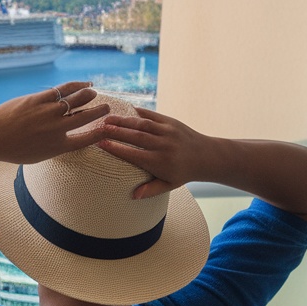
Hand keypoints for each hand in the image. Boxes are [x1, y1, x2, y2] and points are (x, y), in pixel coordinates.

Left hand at [0, 81, 110, 164]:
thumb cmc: (11, 150)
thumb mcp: (38, 156)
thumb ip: (55, 146)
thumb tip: (67, 137)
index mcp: (58, 147)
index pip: (86, 139)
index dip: (100, 133)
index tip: (108, 128)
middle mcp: (57, 129)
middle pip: (85, 117)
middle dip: (99, 110)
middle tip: (107, 106)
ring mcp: (49, 113)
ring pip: (77, 99)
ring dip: (88, 94)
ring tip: (93, 92)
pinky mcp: (39, 99)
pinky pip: (62, 90)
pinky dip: (75, 85)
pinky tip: (82, 83)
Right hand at [97, 107, 212, 198]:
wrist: (207, 156)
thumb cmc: (184, 173)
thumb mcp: (169, 185)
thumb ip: (151, 190)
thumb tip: (133, 196)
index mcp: (160, 162)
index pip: (134, 154)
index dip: (117, 149)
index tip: (101, 144)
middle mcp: (163, 145)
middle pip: (136, 137)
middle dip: (116, 131)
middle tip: (99, 128)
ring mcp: (167, 131)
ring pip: (142, 124)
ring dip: (123, 120)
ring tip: (106, 118)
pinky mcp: (171, 122)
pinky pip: (151, 115)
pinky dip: (136, 112)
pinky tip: (122, 109)